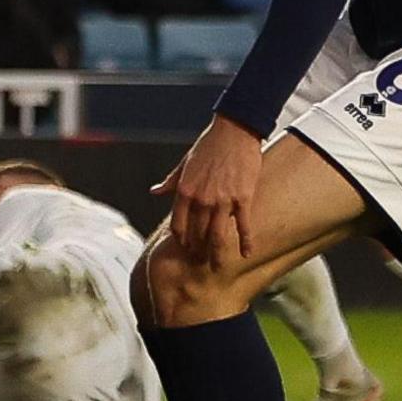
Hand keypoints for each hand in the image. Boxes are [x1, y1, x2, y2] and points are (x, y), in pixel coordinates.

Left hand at [161, 117, 266, 264]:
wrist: (233, 132)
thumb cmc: (208, 146)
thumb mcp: (183, 164)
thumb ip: (170, 182)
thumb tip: (154, 191)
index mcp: (184, 192)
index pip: (178, 224)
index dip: (181, 240)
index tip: (185, 249)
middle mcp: (201, 200)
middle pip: (197, 234)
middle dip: (198, 252)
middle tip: (201, 265)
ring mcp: (222, 201)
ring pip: (218, 235)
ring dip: (218, 254)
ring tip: (218, 268)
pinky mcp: (243, 198)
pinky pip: (244, 225)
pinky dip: (245, 241)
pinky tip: (246, 254)